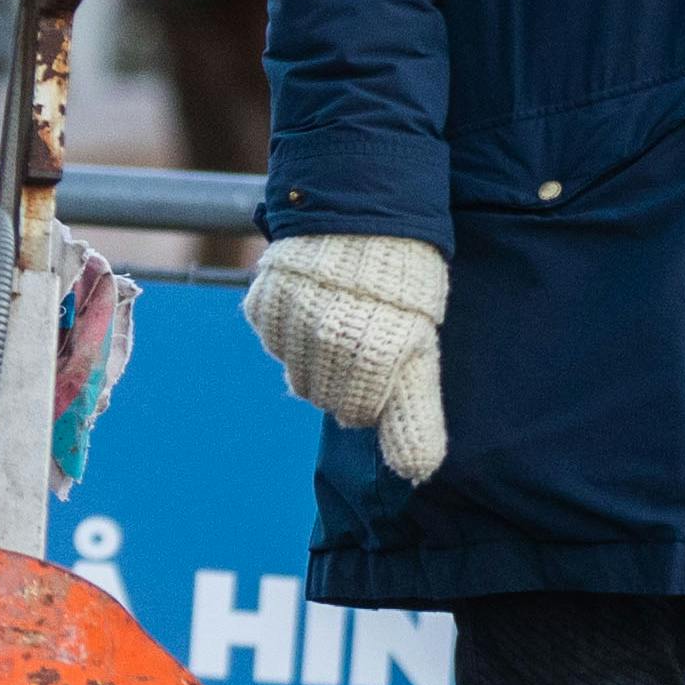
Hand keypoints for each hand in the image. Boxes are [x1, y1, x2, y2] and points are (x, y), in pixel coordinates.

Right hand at [242, 232, 449, 484]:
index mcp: (371, 360)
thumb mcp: (421, 349)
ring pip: (296, 372)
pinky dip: (291, 331)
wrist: (364, 210)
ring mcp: (288, 325)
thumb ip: (414, 414)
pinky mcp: (262, 305)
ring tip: (340, 318)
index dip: (377, 393)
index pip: (359, 414)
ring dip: (316, 357)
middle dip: (345, 378)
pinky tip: (313, 304)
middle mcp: (324, 346)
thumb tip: (414, 474)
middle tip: (365, 337)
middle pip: (324, 397)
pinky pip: (274, 340)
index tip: (388, 361)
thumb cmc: (403, 283)